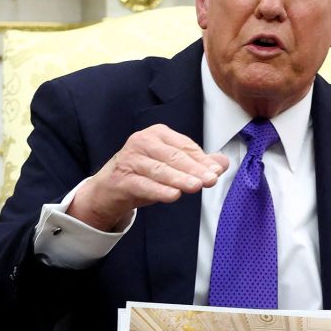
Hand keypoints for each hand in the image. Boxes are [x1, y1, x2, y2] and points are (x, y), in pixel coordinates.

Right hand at [69, 124, 228, 231]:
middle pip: (173, 157)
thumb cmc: (142, 175)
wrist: (107, 191)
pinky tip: (173, 196)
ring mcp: (130, 160)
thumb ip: (196, 164)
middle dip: (194, 169)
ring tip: (196, 187)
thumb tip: (223, 163)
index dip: (202, 160)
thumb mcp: (170, 168)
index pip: (184, 147)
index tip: (216, 171)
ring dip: (179, 179)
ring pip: (159, 170)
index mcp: (157, 135)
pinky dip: (159, 191)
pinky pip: (143, 185)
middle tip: (211, 179)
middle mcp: (142, 142)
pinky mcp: (121, 179)